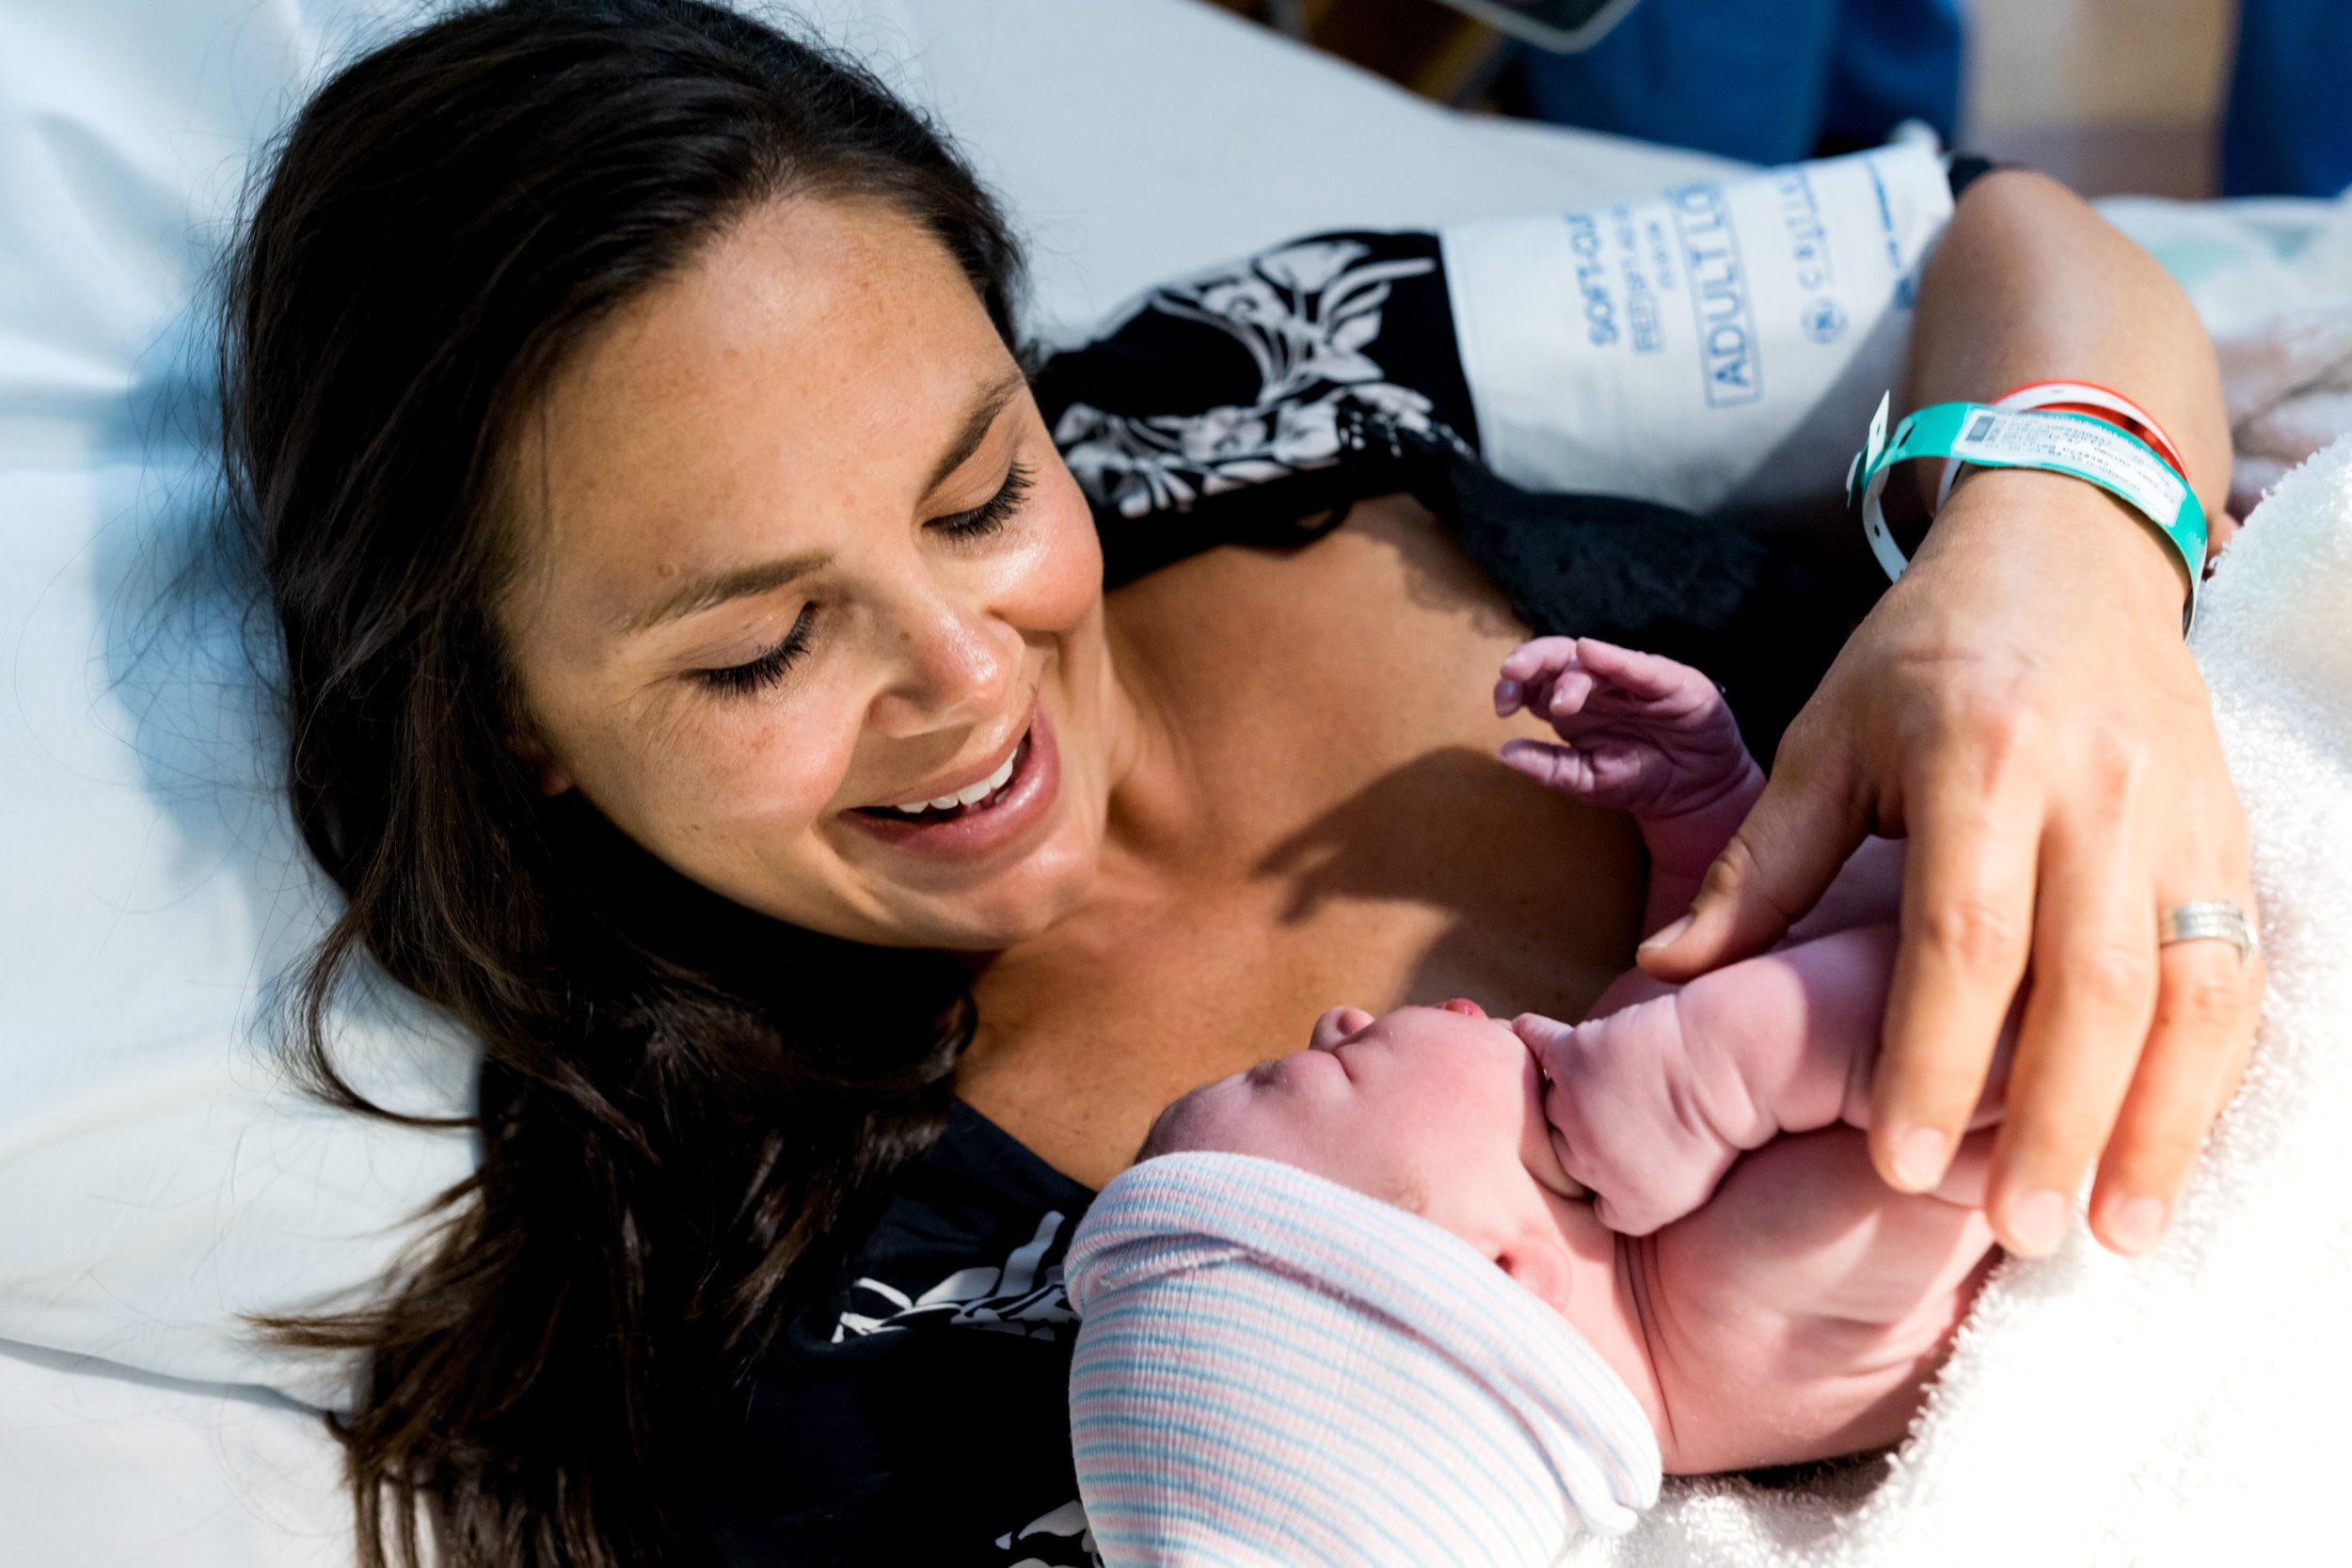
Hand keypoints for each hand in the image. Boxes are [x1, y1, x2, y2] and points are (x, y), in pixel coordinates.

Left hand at [1493, 636, 1753, 818]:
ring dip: (1572, 674)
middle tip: (1512, 674)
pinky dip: (1614, 658)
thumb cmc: (1638, 778)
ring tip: (1561, 701)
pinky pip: (1638, 666)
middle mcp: (1595, 685)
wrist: (1695, 791)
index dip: (1513, 686)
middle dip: (1532, 660)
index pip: (1533, 682)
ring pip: (1593, 660)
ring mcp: (1630, 679)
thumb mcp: (1586, 780)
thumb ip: (1548, 766)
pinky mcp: (1666, 681)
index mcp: (1569, 705)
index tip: (1502, 707)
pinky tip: (1592, 653)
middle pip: (1556, 659)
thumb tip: (1503, 752)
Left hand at [1638, 469, 2262, 1259]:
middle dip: (2052, 1120)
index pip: (1964, 935)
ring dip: (2155, 1120)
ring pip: (2187, 989)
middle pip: (2090, 982)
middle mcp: (2096, 794)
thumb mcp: (1823, 737)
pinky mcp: (2228, 838)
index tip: (1898, 1163)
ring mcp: (2181, 817)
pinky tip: (2166, 1150)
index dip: (1931, 1057)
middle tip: (2016, 1235)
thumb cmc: (1923, 655)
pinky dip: (2209, 1070)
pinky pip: (2237, 970)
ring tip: (2110, 1229)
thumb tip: (1661, 969)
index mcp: (1980, 760)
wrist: (2067, 551)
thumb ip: (1759, 865)